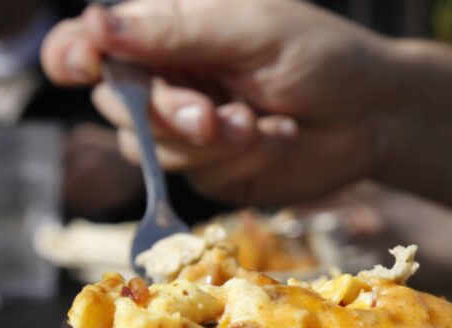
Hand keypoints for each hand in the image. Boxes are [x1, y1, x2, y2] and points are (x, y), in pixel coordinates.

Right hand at [42, 0, 396, 204]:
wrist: (376, 116)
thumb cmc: (322, 56)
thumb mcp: (254, 30)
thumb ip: (178, 31)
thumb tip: (95, 26)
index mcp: (170, 32)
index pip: (93, 43)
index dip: (75, 55)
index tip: (82, 66)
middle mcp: (171, 81)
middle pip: (116, 107)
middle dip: (165, 115)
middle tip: (212, 116)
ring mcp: (191, 133)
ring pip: (152, 151)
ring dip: (211, 143)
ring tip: (259, 124)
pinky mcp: (217, 172)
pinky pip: (201, 178)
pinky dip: (243, 160)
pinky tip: (279, 136)